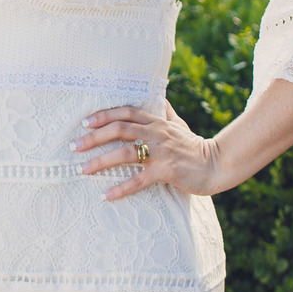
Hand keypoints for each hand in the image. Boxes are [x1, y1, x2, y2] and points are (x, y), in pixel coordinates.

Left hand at [71, 99, 225, 199]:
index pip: (126, 112)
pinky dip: (121, 188)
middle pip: (120, 129)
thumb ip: (165, 112)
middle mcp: (157, 133)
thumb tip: (158, 96)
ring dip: (100, 161)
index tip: (84, 123)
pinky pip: (139, 180)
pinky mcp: (167, 171)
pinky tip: (105, 195)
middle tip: (75, 146)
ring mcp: (162, 152)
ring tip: (82, 169)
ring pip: (125, 153)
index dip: (104, 115)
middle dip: (94, 137)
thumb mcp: (178, 125)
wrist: (217, 165)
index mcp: (157, 122)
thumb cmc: (194, 146)